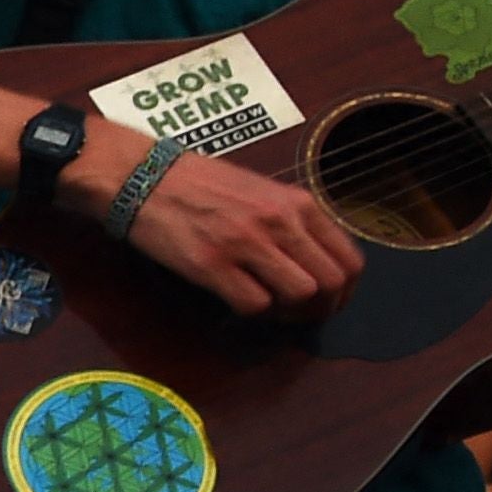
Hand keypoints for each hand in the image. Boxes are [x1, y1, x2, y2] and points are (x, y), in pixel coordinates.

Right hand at [113, 122, 364, 317]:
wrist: (143, 175)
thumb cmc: (199, 182)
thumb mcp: (261, 191)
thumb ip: (291, 221)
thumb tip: (311, 261)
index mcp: (297, 202)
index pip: (348, 259)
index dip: (343, 292)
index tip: (327, 302)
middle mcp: (280, 221)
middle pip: (329, 283)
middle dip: (320, 309)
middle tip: (300, 316)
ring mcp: (246, 243)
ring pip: (299, 295)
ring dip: (289, 313)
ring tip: (271, 311)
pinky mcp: (212, 264)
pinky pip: (254, 304)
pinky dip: (252, 313)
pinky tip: (239, 303)